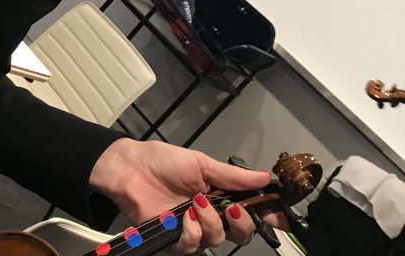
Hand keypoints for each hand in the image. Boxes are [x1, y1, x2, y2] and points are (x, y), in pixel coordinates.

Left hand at [89, 139, 285, 253]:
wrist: (129, 168)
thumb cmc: (161, 161)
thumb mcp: (200, 163)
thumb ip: (232, 176)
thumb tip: (265, 176)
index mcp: (221, 195)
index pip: (251, 211)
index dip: (268, 216)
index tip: (279, 218)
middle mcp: (211, 214)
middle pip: (241, 234)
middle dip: (242, 224)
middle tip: (232, 209)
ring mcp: (193, 228)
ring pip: (218, 240)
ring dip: (211, 223)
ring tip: (196, 203)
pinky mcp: (175, 238)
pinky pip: (193, 246)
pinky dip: (192, 233)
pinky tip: (184, 217)